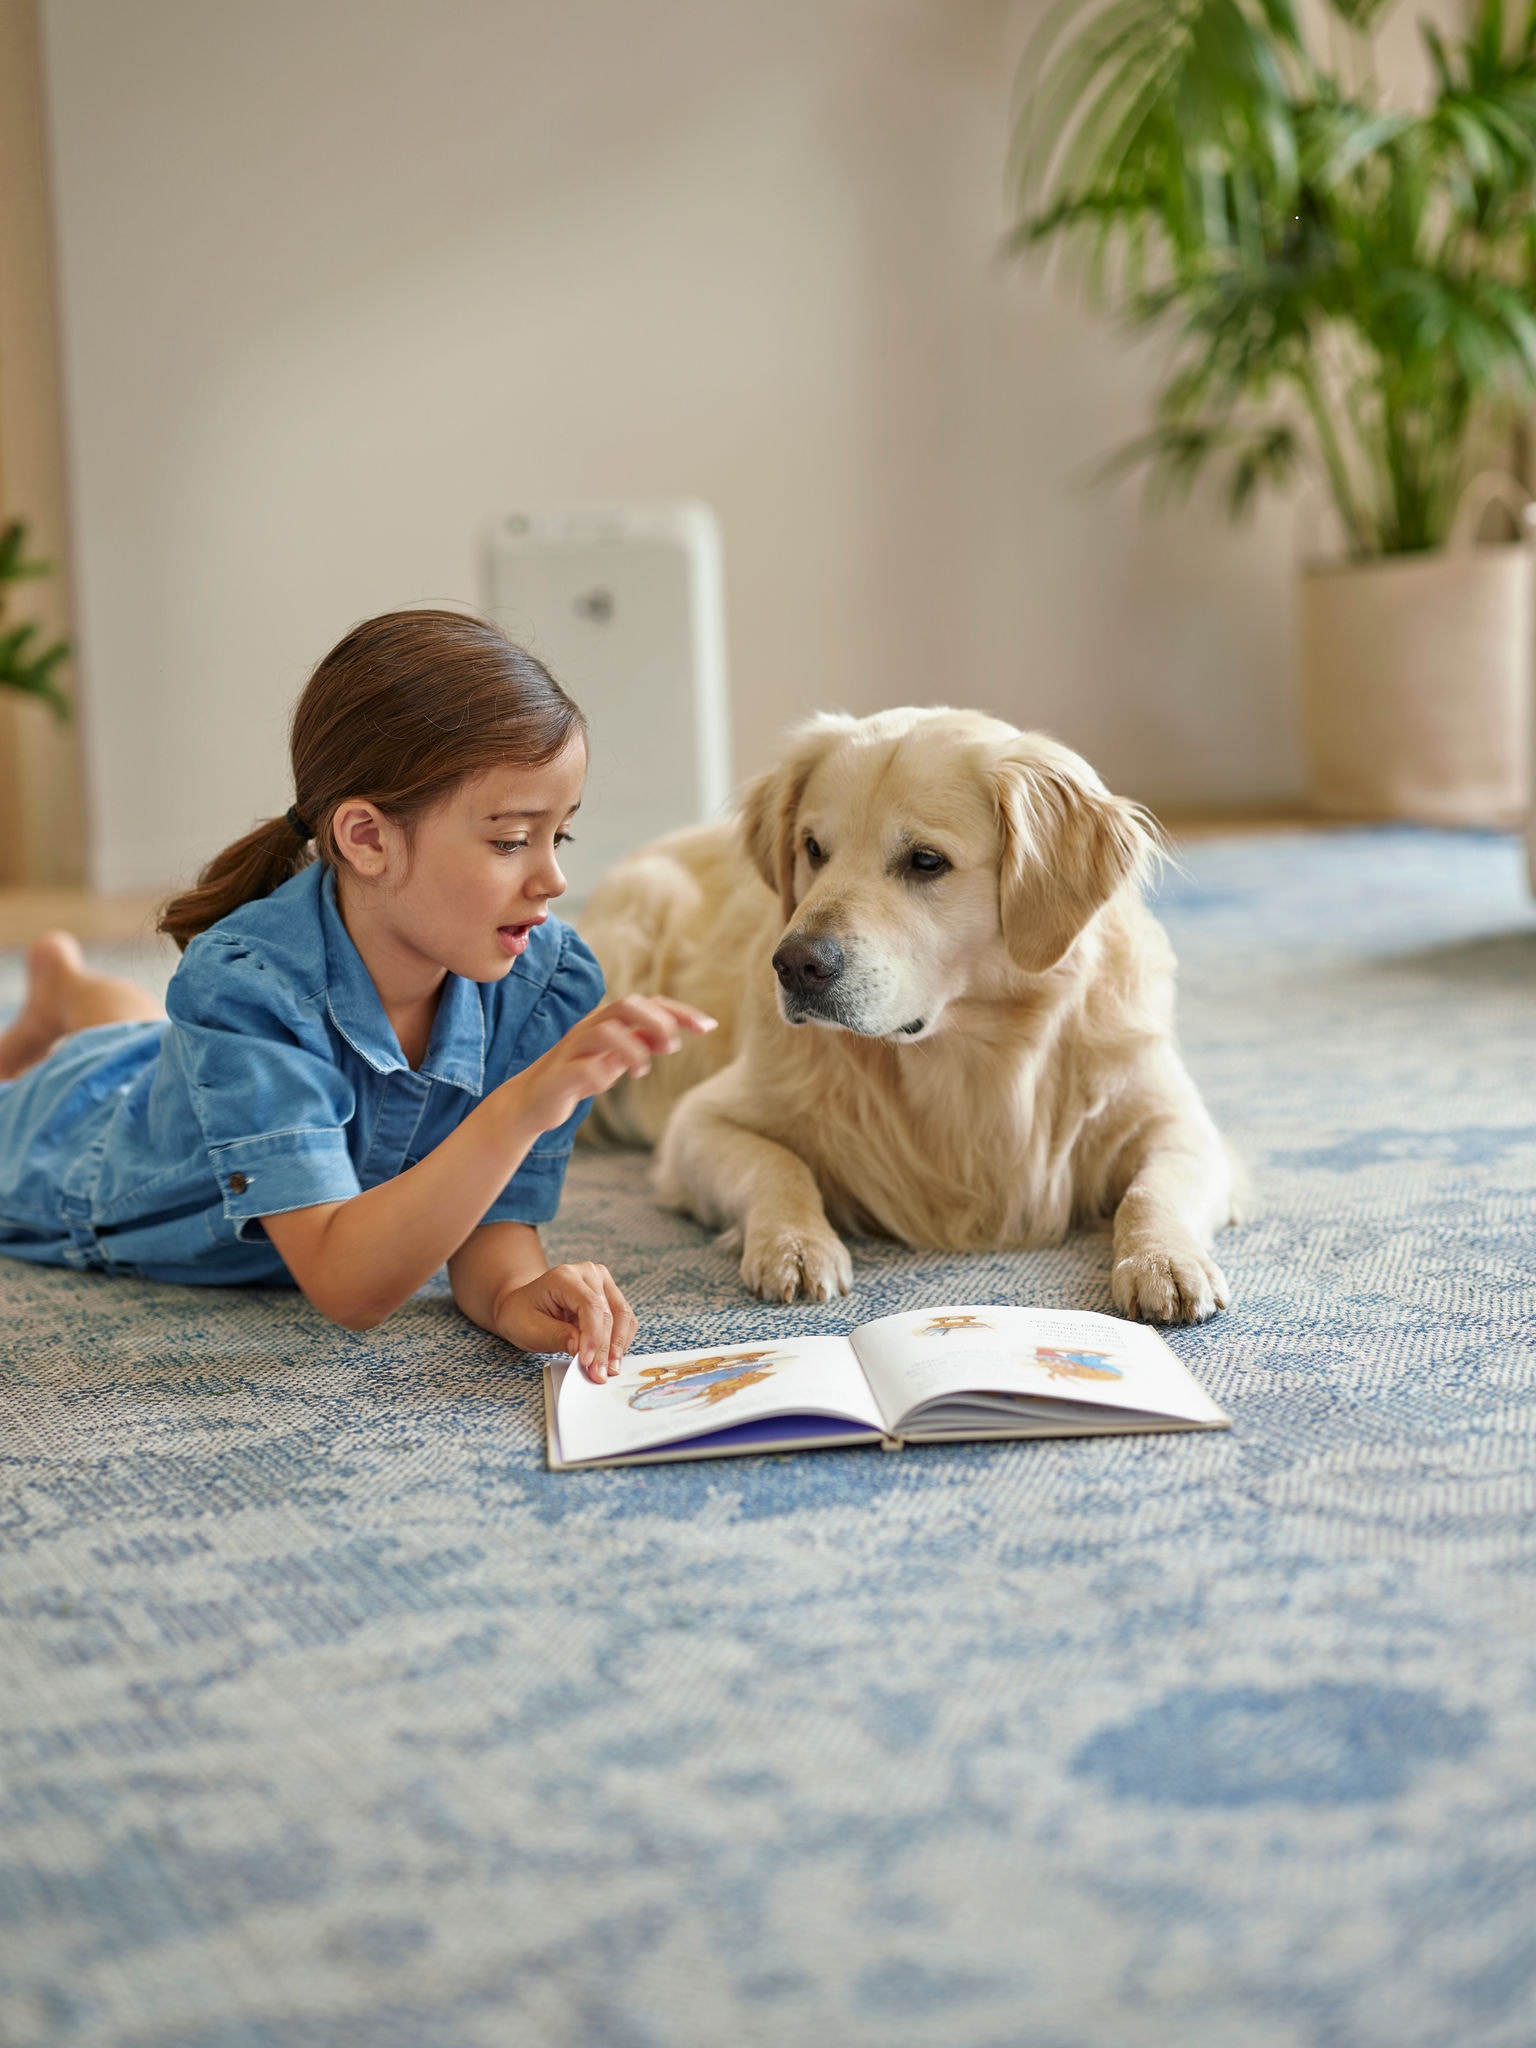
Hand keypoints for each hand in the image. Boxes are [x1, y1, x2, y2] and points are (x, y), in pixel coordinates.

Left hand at [494, 1260, 637, 1380]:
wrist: (523, 1305)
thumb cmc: (523, 1315)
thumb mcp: (531, 1329)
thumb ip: (557, 1336)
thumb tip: (582, 1349)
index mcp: (564, 1276)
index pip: (589, 1305)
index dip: (593, 1336)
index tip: (588, 1362)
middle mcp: (588, 1274)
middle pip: (608, 1312)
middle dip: (605, 1348)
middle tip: (598, 1375)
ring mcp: (602, 1282)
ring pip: (622, 1316)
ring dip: (617, 1346)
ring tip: (607, 1370)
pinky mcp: (610, 1296)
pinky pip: (625, 1320)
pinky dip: (620, 1341)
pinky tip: (610, 1358)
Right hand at [509, 995, 715, 1135]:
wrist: (533, 1102)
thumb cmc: (579, 1075)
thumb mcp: (616, 1058)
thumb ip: (641, 1043)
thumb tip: (674, 1034)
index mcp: (608, 1022)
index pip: (648, 1003)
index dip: (679, 1012)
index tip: (709, 1027)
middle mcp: (590, 1029)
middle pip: (625, 1005)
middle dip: (656, 1020)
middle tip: (673, 1045)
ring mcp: (572, 1050)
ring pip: (604, 1031)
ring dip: (632, 1048)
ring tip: (642, 1070)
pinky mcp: (558, 1076)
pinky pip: (582, 1069)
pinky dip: (600, 1075)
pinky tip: (608, 1083)